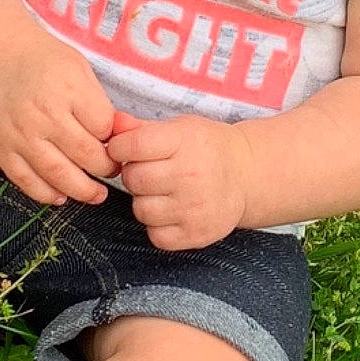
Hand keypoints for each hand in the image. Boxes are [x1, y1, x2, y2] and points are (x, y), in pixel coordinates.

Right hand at [0, 37, 117, 205]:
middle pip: (85, 155)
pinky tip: (61, 195)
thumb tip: (126, 134)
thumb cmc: (43, 64)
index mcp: (67, 89)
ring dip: (82, 191)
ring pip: (58, 175)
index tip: (115, 143)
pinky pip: (26, 182)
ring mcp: (19, 135)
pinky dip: (47, 195)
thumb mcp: (79, 69)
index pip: (103, 127)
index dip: (114, 140)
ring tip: (96, 194)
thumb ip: (100, 103)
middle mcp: (43, 114)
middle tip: (111, 171)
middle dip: (105, 169)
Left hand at [106, 110, 253, 249]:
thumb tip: (112, 124)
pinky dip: (159, 226)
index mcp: (185, 142)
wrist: (246, 175)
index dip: (119, 148)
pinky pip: (155, 235)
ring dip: (145, 202)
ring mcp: (194, 208)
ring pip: (140, 210)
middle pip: (133, 180)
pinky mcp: (196, 234)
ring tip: (164, 192)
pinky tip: (173, 211)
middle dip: (135, 175)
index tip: (125, 149)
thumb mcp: (179, 128)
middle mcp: (191, 175)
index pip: (132, 146)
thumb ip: (140, 128)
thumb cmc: (206, 148)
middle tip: (152, 171)